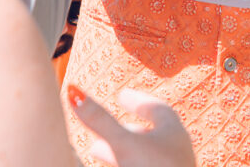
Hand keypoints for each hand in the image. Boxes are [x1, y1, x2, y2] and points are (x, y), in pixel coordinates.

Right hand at [68, 86, 195, 166]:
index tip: (121, 96)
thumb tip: (73, 89)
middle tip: (103, 124)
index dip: (137, 101)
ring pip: (144, 157)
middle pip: (148, 135)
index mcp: (174, 132)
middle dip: (122, 130)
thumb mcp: (123, 144)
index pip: (157, 109)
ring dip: (120, 152)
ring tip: (95, 151)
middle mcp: (176, 151)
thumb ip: (100, 120)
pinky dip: (126, 164)